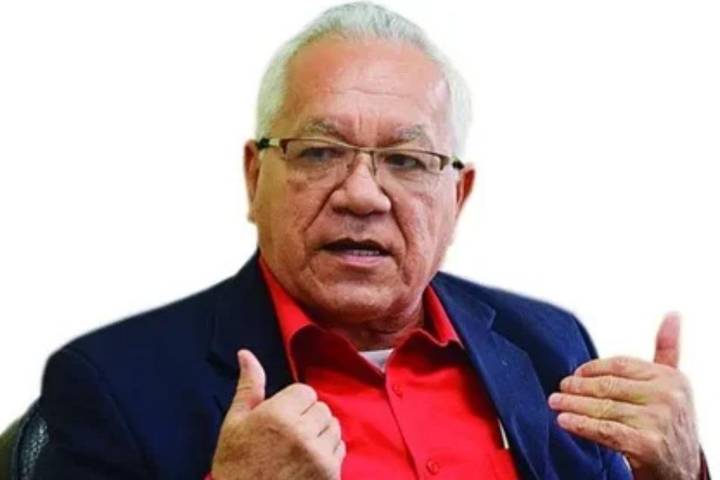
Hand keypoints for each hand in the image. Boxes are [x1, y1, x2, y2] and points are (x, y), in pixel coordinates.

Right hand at [211, 350, 344, 479]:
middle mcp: (302, 432)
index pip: (305, 392)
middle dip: (308, 418)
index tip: (280, 420)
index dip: (293, 404)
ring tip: (298, 451)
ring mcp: (319, 455)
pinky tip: (307, 464)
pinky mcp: (330, 475)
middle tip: (288, 437)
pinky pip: (340, 449)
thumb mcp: (235, 424)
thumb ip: (248, 387)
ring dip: (320, 434)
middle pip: (321, 408)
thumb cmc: (235, 467)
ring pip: (333, 427)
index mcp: (278, 415)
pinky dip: (328, 454)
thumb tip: (246, 354)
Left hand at [548, 313, 700, 479]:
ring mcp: (658, 421)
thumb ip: (667, 350)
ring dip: (572, 404)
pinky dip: (580, 425)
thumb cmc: (669, 426)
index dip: (593, 368)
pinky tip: (564, 422)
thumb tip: (672, 314)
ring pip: (602, 407)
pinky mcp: (647, 445)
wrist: (681, 473)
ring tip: (555, 402)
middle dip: (578, 387)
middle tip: (559, 388)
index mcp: (671, 377)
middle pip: (608, 385)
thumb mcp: (672, 386)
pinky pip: (604, 430)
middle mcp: (668, 397)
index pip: (620, 365)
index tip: (576, 372)